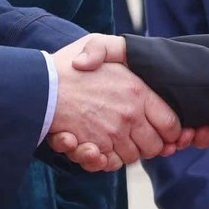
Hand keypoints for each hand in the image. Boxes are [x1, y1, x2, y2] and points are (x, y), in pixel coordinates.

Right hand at [47, 37, 181, 169]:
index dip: (167, 131)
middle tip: (130, 136)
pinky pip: (110, 164)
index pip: (171, 123)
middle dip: (145, 145)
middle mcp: (130, 115)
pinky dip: (104, 160)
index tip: (157, 129)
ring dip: (122, 153)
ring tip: (107, 139)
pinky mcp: (95, 148)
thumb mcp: (96, 43)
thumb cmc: (64, 64)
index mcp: (138, 91)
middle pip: (154, 147)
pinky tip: (94, 148)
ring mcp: (113, 134)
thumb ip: (117, 49)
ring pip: (132, 157)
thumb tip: (125, 70)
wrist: (37, 87)